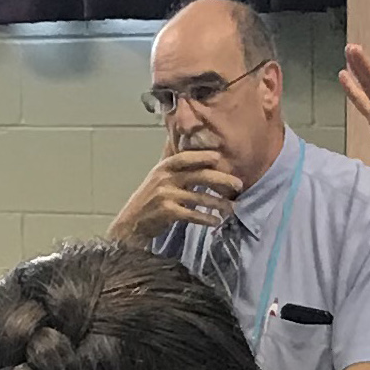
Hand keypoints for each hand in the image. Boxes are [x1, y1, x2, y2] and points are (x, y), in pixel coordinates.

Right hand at [109, 148, 240, 243]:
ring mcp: (165, 195)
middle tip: (239, 185)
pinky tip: (215, 221)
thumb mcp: (159, 177)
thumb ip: (175, 165)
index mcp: (164, 167)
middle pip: (200, 175)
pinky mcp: (167, 212)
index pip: (187, 157)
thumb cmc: (149, 199)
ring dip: (218, 203)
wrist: (131, 222)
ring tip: (232, 208)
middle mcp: (165, 178)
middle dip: (222, 179)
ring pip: (199, 197)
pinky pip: (191, 214)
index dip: (205, 156)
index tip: (221, 158)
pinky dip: (205, 218)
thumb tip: (190, 147)